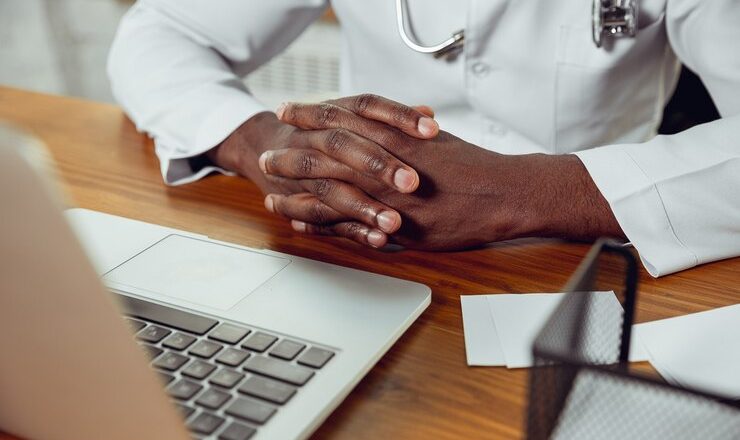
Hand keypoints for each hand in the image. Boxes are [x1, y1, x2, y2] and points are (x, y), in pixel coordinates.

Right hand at [206, 99, 438, 246]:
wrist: (264, 149)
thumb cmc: (324, 137)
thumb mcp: (352, 120)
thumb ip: (391, 121)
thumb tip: (429, 112)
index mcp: (335, 114)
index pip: (367, 107)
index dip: (399, 116)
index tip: (432, 130)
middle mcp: (314, 138)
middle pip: (343, 145)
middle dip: (377, 164)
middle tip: (412, 183)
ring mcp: (304, 173)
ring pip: (331, 188)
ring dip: (363, 207)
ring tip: (395, 223)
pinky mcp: (300, 203)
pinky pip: (323, 219)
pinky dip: (352, 230)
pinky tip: (379, 241)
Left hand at [265, 96, 623, 249]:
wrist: (504, 193)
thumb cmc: (474, 165)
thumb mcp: (437, 139)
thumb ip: (408, 130)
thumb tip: (394, 119)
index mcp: (395, 138)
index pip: (341, 121)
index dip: (310, 116)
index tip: (287, 113)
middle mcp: (386, 166)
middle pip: (325, 157)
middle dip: (292, 157)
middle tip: (265, 158)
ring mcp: (388, 198)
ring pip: (329, 195)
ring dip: (297, 197)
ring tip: (271, 197)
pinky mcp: (397, 227)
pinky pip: (350, 228)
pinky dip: (323, 227)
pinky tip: (302, 226)